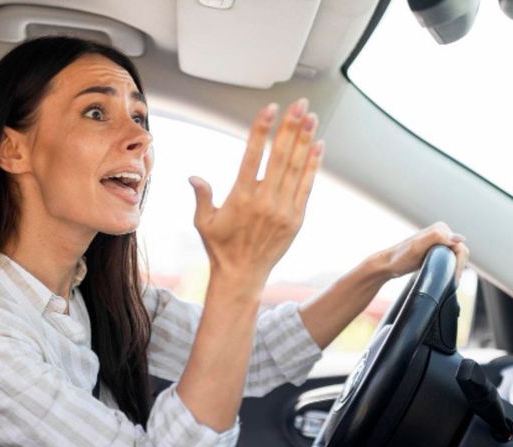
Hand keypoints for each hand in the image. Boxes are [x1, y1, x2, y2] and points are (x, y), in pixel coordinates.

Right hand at [188, 98, 323, 290]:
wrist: (242, 275)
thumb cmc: (220, 247)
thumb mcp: (204, 221)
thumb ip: (202, 196)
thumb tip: (194, 177)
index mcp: (241, 197)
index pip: (253, 155)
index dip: (262, 130)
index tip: (270, 109)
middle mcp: (265, 201)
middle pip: (280, 156)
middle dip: (291, 127)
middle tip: (299, 104)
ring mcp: (283, 210)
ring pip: (297, 168)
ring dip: (305, 140)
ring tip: (310, 117)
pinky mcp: (296, 218)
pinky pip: (307, 186)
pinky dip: (313, 165)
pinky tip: (318, 145)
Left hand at [375, 222, 469, 281]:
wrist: (388, 265)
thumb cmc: (400, 257)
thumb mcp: (418, 247)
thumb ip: (437, 237)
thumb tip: (460, 239)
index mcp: (441, 228)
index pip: (460, 247)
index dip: (460, 264)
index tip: (454, 278)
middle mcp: (441, 232)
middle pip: (461, 251)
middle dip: (459, 266)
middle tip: (453, 281)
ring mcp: (439, 241)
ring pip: (457, 256)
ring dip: (456, 268)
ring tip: (450, 280)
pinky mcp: (436, 250)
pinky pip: (450, 258)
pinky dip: (451, 268)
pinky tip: (446, 276)